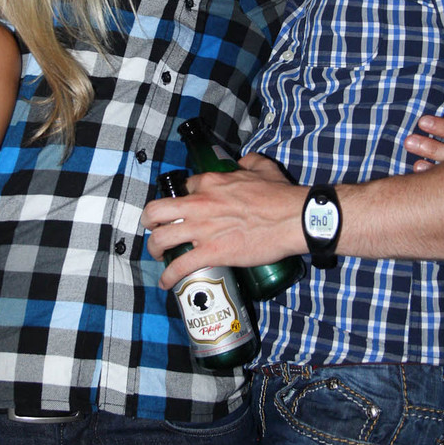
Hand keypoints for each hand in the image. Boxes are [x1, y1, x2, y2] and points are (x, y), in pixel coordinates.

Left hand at [141, 153, 301, 288]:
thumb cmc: (281, 195)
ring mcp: (203, 229)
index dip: (181, 198)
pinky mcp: (211, 253)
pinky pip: (179, 266)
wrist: (293, 219)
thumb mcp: (262, 167)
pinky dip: (168, 277)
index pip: (183, 188)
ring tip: (157, 256)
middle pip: (156, 210)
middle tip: (154, 228)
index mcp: (211, 183)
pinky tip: (166, 283)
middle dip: (149, 220)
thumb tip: (243, 162)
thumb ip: (249, 161)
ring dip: (154, 249)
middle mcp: (200, 204)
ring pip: (160, 238)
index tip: (183, 208)